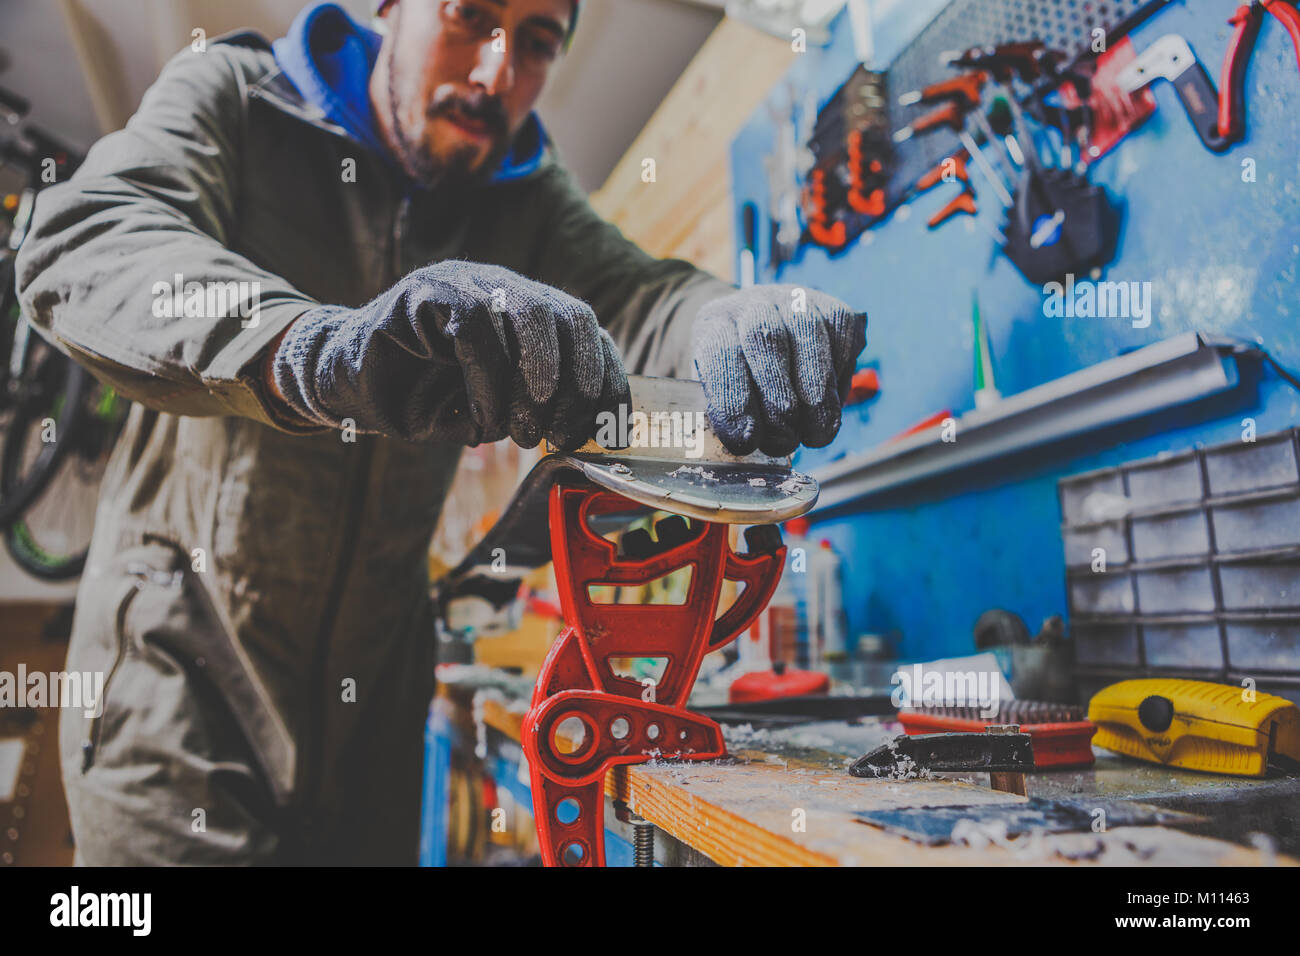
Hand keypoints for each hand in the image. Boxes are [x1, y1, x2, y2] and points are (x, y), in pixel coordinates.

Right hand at [269, 260, 628, 448]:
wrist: (347, 387)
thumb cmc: (423, 399)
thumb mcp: (494, 410)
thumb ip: (537, 409)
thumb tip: (588, 431)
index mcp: (528, 314)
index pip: (588, 334)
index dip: (609, 381)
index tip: (609, 432)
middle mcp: (503, 289)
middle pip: (571, 316)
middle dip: (579, 383)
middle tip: (561, 434)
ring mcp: (466, 282)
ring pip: (531, 312)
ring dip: (536, 382)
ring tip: (522, 432)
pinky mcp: (427, 291)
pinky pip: (476, 326)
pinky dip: (488, 381)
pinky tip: (480, 418)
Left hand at [692, 285, 865, 456]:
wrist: (768, 338)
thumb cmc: (742, 379)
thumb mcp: (722, 394)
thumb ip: (728, 414)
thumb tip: (746, 441)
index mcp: (714, 323)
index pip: (720, 353)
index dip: (733, 399)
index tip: (746, 440)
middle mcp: (754, 305)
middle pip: (765, 339)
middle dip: (778, 399)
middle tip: (785, 441)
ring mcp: (796, 302)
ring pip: (808, 336)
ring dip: (816, 394)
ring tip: (816, 435)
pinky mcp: (834, 309)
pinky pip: (842, 339)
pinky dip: (840, 378)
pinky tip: (831, 405)